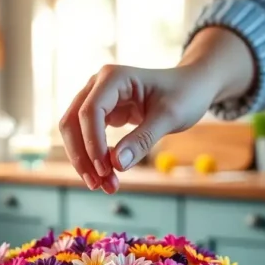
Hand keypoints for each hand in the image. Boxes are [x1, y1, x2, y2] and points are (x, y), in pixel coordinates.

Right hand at [59, 27, 254, 192]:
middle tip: (98, 185)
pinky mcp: (101, 114)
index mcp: (113, 78)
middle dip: (83, 156)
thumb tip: (117, 164)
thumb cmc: (185, 94)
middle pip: (72, 122)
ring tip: (104, 186)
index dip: (93, 143)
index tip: (106, 170)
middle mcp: (98, 85)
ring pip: (75, 133)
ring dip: (85, 161)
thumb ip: (143, 139)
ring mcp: (97, 99)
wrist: (191, 87)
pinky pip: (87, 138)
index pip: (90, 111)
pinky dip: (94, 159)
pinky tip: (107, 176)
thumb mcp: (169, 117)